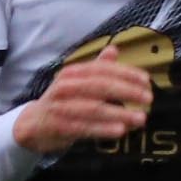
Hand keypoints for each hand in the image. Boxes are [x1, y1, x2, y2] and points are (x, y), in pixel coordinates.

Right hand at [11, 44, 151, 154]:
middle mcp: (65, 86)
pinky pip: (83, 127)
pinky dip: (103, 129)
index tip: (147, 81)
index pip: (103, 69)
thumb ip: (97, 68)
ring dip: (119, 113)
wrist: (32, 124)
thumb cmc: (62, 102)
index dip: (127, 73)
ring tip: (140, 118)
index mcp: (73, 73)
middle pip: (100, 86)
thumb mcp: (77, 82)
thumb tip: (114, 49)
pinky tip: (119, 131)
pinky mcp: (57, 125)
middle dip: (127, 91)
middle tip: (148, 99)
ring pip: (93, 108)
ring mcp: (59, 106)